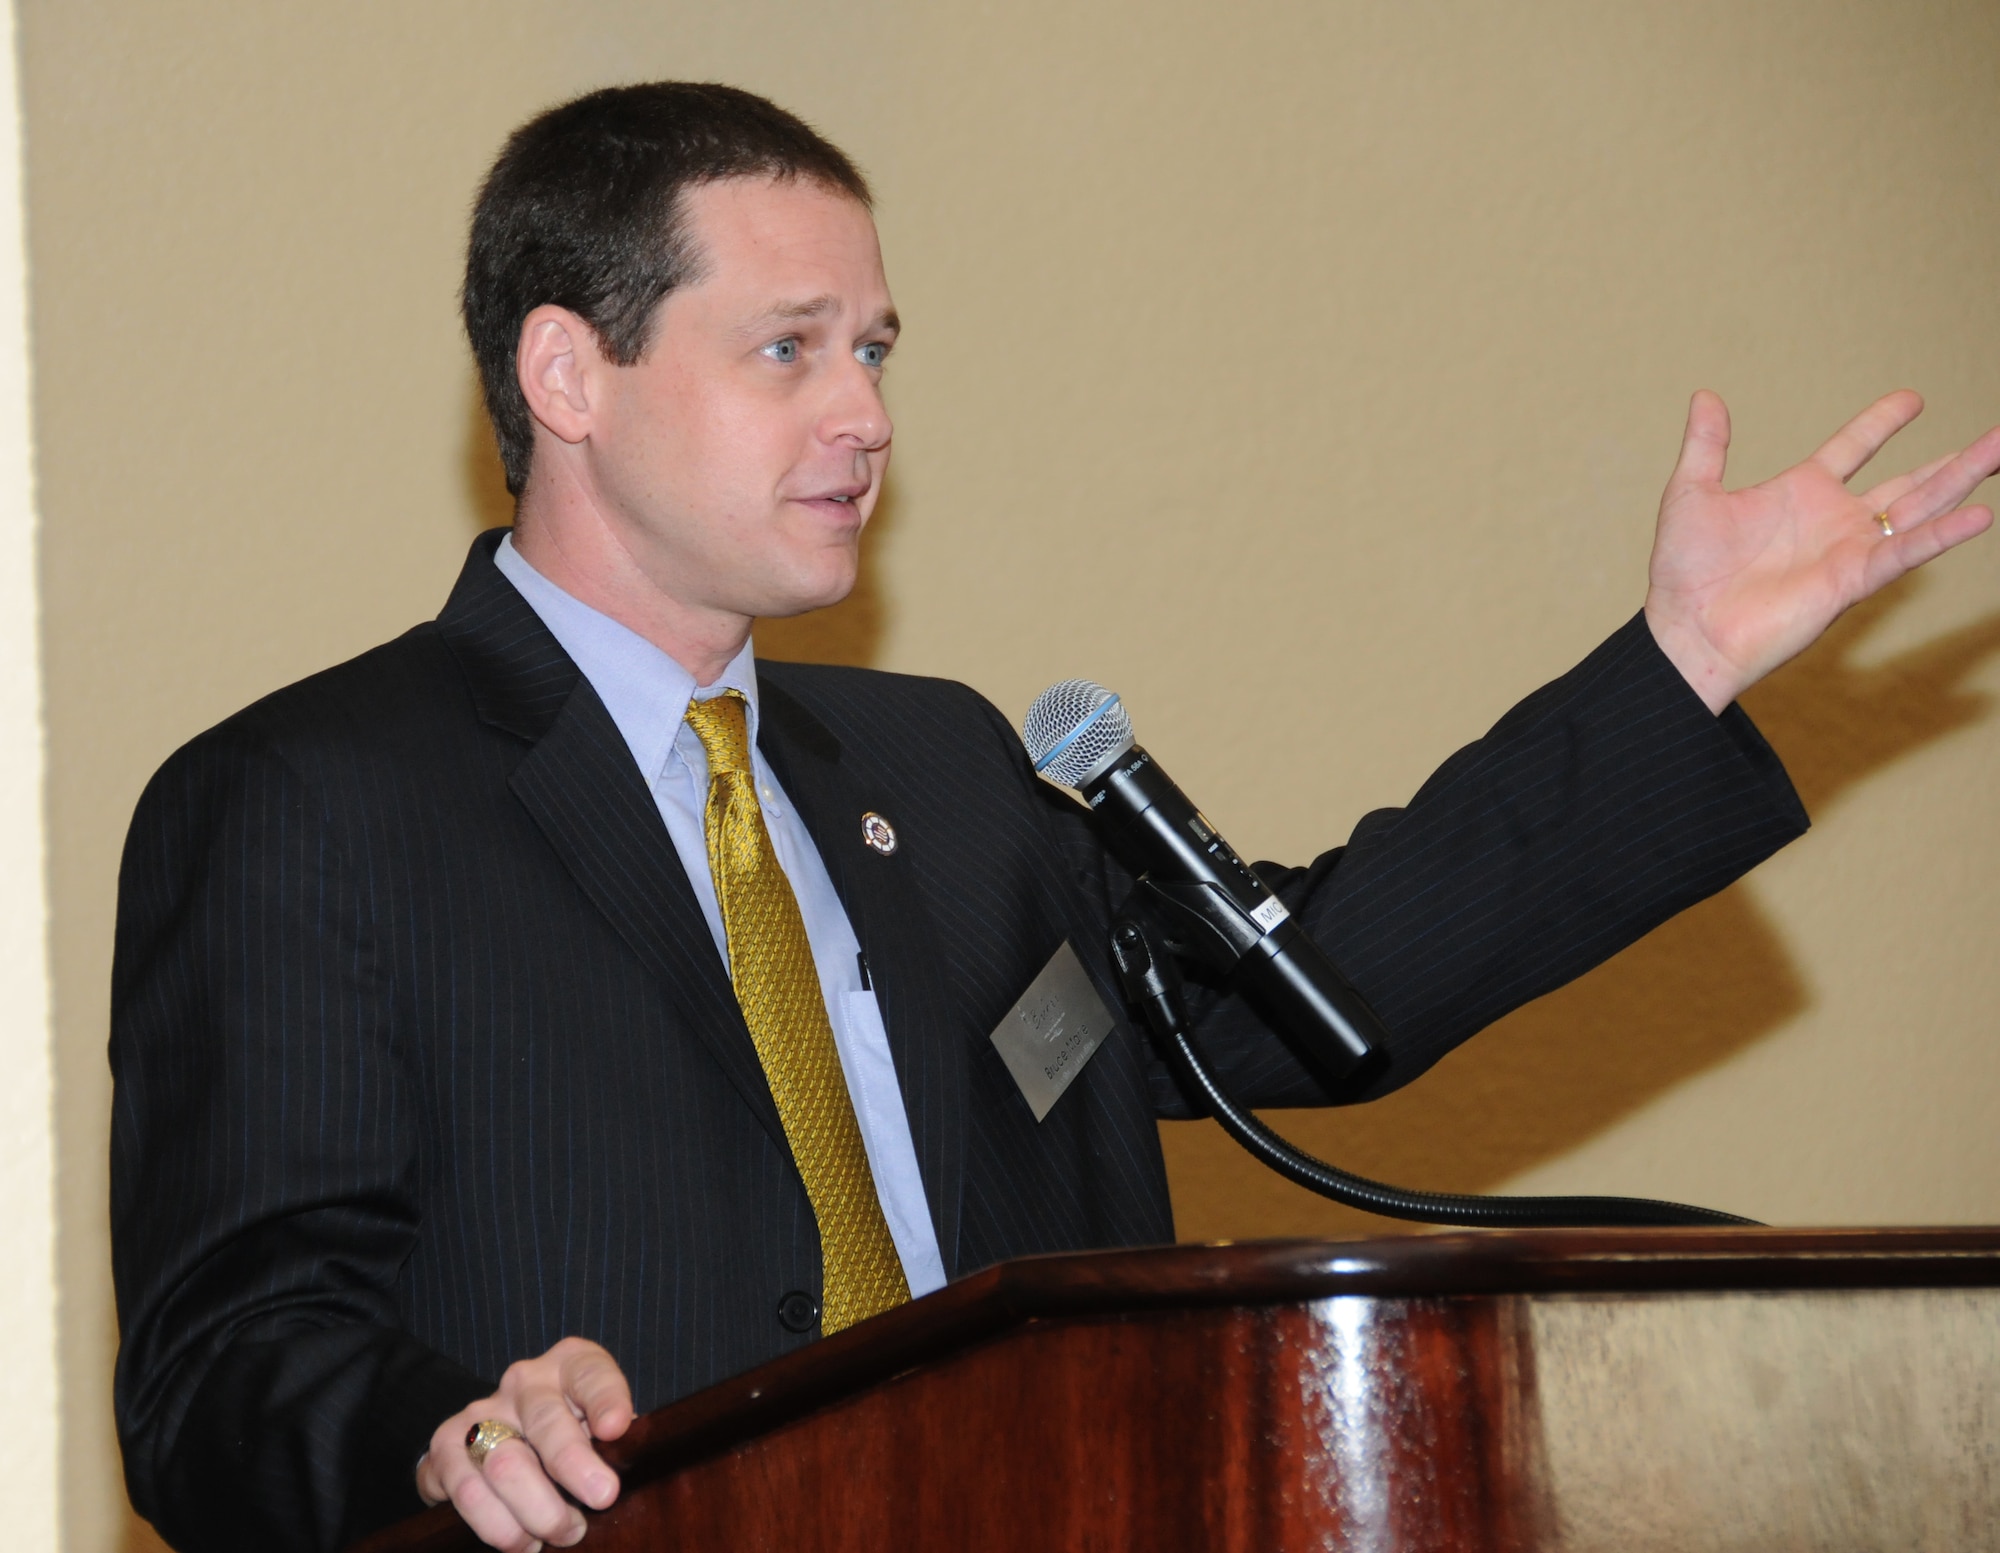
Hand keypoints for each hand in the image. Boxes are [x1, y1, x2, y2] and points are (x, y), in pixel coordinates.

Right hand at [415, 1336, 633, 1551]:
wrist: (502, 1436)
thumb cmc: (573, 1436)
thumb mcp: (602, 1426)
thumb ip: (617, 1442)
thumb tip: (632, 1469)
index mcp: (570, 1366)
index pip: (590, 1373)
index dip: (605, 1398)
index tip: (616, 1428)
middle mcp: (524, 1381)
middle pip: (546, 1421)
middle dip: (574, 1465)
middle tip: (602, 1499)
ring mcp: (480, 1412)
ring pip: (505, 1464)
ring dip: (537, 1510)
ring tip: (563, 1533)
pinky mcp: (445, 1447)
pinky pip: (467, 1491)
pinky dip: (497, 1525)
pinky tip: (522, 1542)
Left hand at [1643, 389, 1999, 713]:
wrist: (1685, 630)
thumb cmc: (1684, 572)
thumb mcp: (1691, 493)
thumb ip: (1707, 446)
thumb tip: (1705, 396)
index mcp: (1800, 494)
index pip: (1852, 448)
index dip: (1880, 424)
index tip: (1913, 399)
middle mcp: (1834, 520)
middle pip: (1910, 482)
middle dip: (1955, 460)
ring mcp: (1848, 550)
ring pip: (1921, 508)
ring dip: (1963, 480)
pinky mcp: (1851, 581)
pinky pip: (1904, 552)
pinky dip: (1941, 535)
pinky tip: (1980, 515)